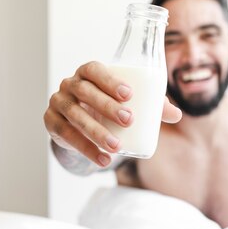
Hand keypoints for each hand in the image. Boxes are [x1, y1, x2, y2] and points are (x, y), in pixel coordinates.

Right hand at [44, 61, 180, 166]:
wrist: (78, 124)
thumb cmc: (106, 106)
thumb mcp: (127, 103)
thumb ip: (150, 105)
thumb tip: (176, 115)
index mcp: (88, 72)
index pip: (95, 70)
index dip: (110, 80)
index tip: (129, 94)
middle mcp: (69, 84)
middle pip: (84, 91)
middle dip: (106, 106)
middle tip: (129, 120)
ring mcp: (58, 102)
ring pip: (75, 116)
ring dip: (96, 132)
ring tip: (117, 147)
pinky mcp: (51, 122)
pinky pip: (66, 135)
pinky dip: (85, 148)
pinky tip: (103, 159)